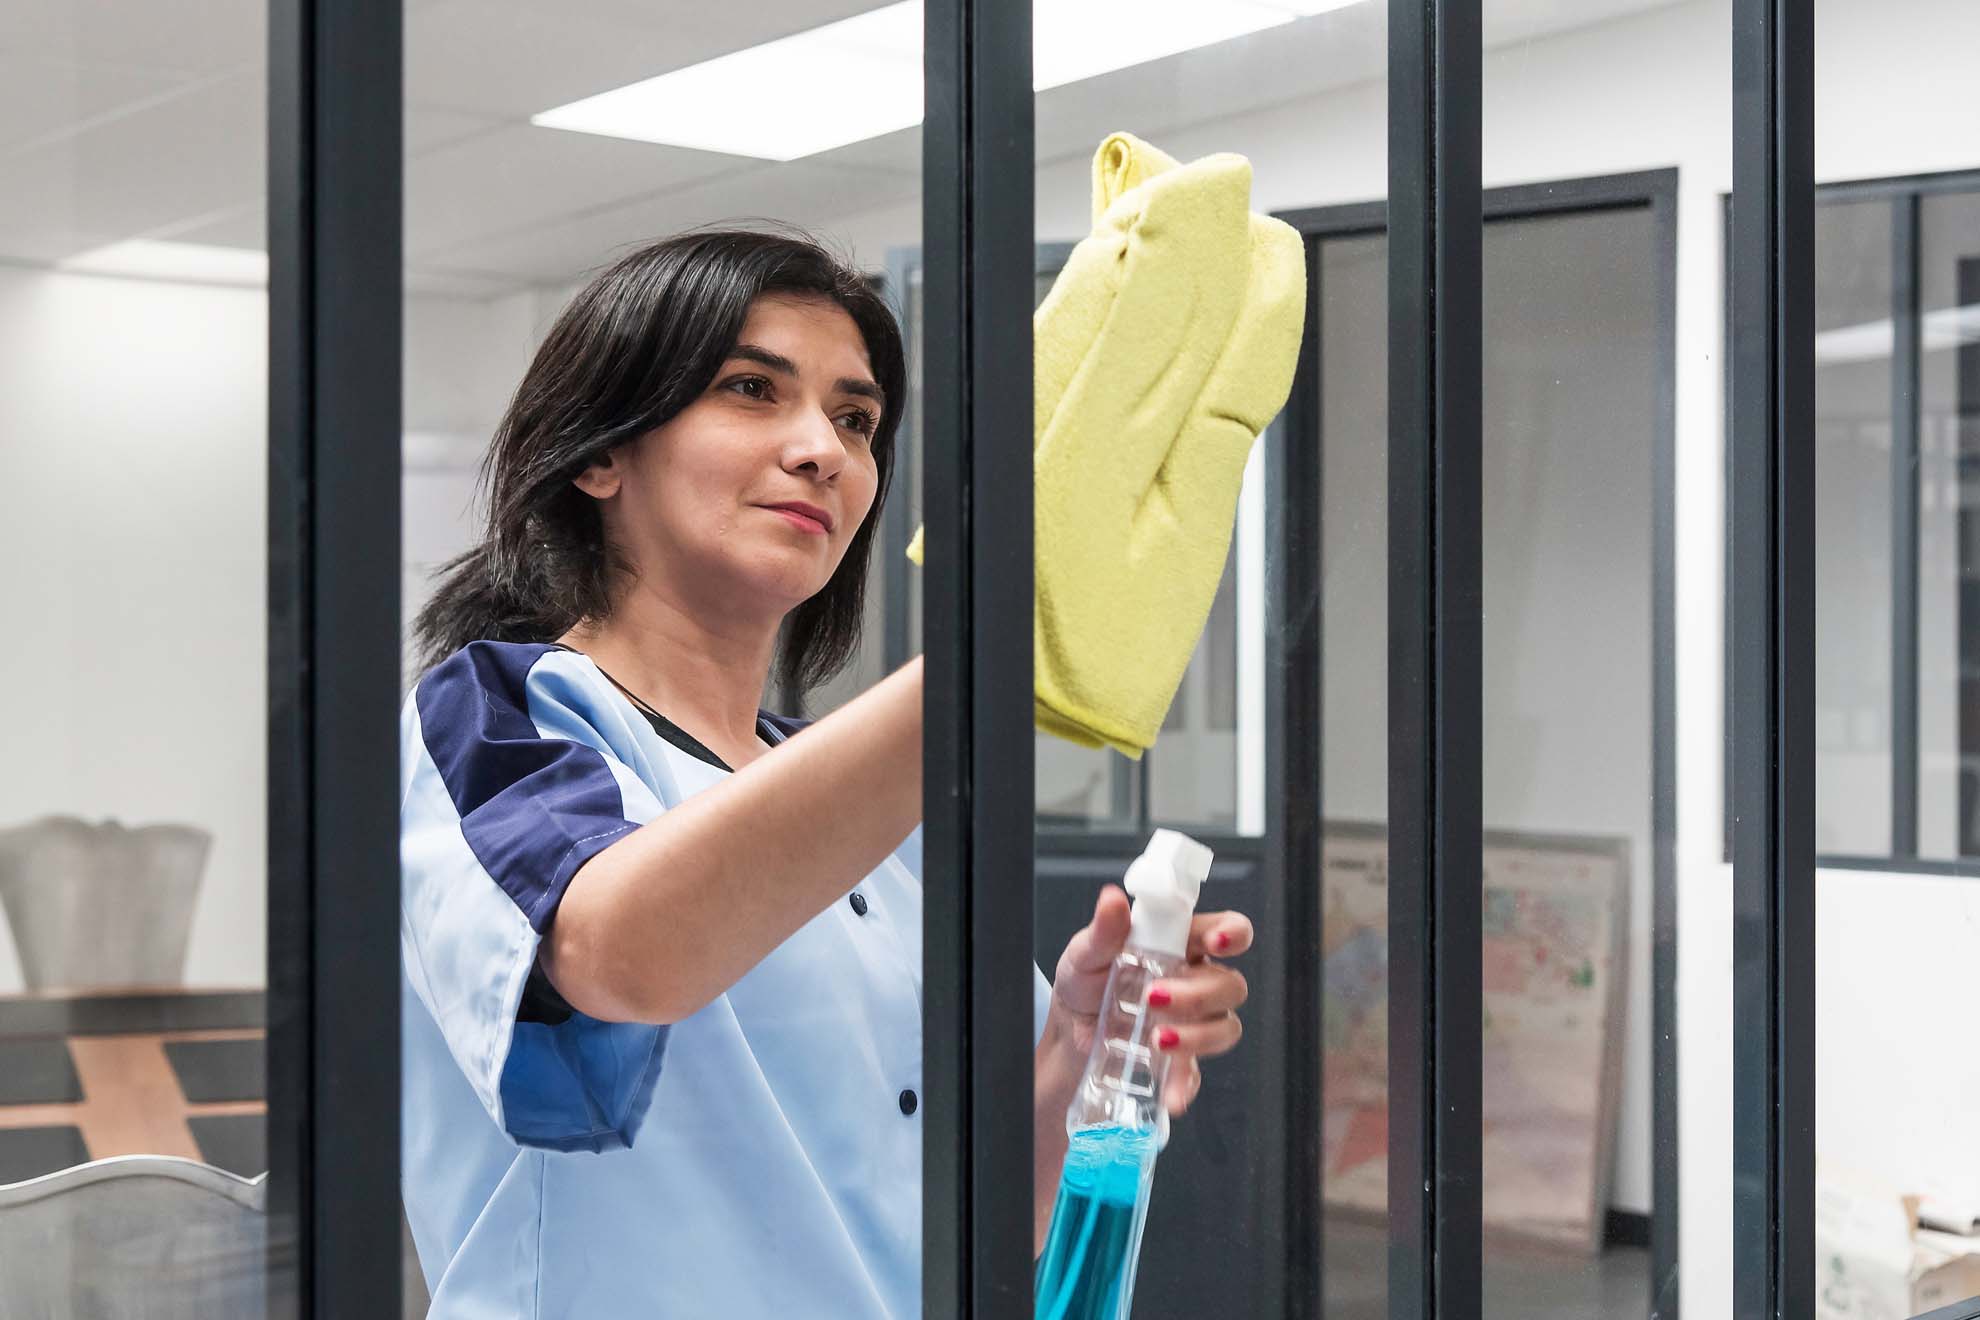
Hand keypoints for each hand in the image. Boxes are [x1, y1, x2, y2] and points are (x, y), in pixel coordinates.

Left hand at [1046, 885, 1252, 1116]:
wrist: (1068, 1037)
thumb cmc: (1084, 985)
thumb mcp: (1085, 954)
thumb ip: (1103, 931)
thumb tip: (1112, 900)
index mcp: (1180, 945)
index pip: (1225, 931)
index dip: (1233, 933)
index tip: (1218, 941)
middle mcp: (1195, 981)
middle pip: (1230, 984)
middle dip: (1199, 993)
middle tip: (1154, 997)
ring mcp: (1192, 1023)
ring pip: (1225, 1027)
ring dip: (1197, 1035)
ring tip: (1155, 1039)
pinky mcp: (1181, 1061)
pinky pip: (1198, 1073)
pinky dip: (1186, 1084)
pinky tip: (1171, 1093)